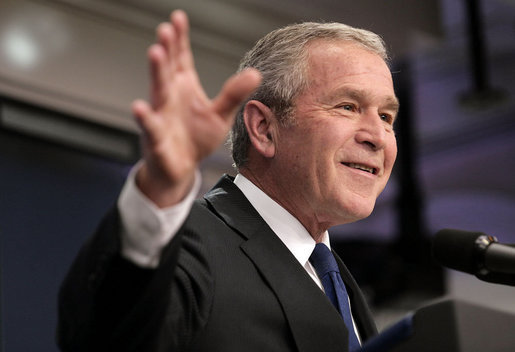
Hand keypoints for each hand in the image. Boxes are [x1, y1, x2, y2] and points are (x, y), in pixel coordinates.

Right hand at [132, 10, 260, 206]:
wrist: (181, 168)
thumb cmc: (196, 138)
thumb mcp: (220, 115)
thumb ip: (233, 94)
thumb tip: (255, 74)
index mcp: (183, 86)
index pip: (181, 58)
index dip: (179, 39)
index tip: (178, 18)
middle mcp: (169, 97)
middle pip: (167, 69)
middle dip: (166, 49)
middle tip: (165, 30)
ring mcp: (160, 116)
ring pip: (157, 91)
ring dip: (156, 72)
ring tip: (155, 53)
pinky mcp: (156, 138)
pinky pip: (150, 127)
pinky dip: (145, 118)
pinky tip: (140, 107)